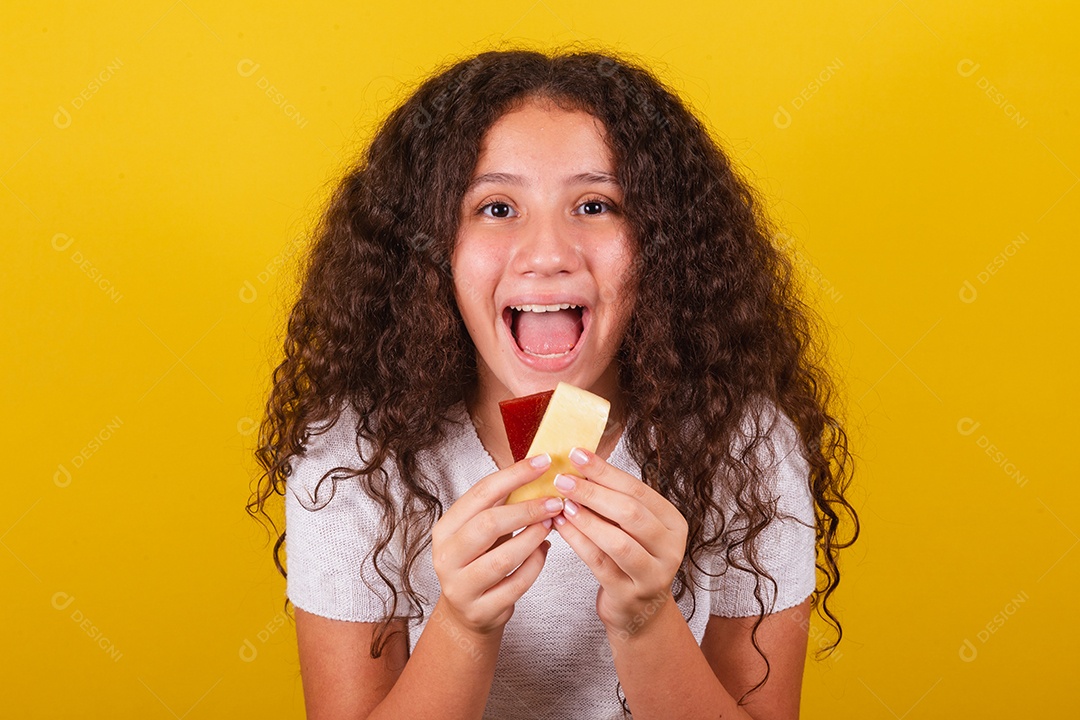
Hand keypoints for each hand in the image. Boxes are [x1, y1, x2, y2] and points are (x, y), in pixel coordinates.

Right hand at [430, 453, 564, 636]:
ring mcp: (461, 586)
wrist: (468, 612)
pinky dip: (535, 565)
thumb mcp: (481, 530)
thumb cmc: (480, 561)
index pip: (481, 493)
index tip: (544, 462)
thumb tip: (538, 468)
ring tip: (551, 525)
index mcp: (445, 528)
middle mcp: (446, 557)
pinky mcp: (480, 611)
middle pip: (488, 524)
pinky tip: (544, 551)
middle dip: (527, 510)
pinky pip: (516, 585)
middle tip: (555, 501)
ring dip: (533, 538)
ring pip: (502, 559)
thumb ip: (501, 504)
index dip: (515, 475)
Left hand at [552, 447, 688, 637]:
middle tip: (562, 479)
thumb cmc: (630, 560)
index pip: (637, 490)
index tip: (577, 454)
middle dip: (593, 493)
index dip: (605, 471)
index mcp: (672, 522)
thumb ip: (615, 499)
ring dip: (585, 519)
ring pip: (617, 541)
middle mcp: (670, 547)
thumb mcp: (632, 528)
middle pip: (630, 513)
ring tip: (560, 503)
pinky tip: (560, 526)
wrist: (638, 612)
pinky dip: (577, 541)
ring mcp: (653, 574)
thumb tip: (579, 463)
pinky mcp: (630, 594)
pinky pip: (599, 563)